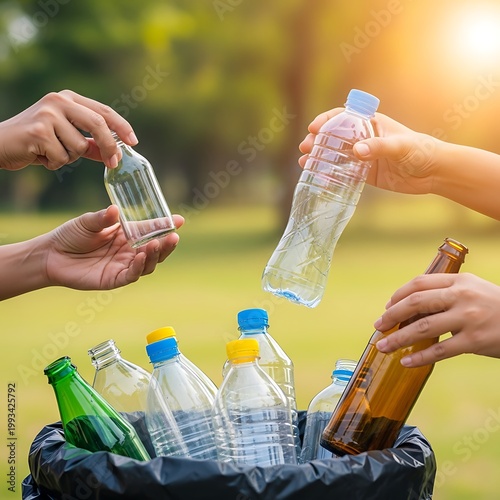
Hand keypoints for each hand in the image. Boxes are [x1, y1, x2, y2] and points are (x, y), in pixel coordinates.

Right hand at [0, 90, 136, 169]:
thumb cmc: (35, 142)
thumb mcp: (66, 139)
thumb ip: (90, 144)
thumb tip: (114, 155)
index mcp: (68, 99)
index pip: (103, 111)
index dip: (121, 126)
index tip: (134, 141)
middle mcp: (59, 101)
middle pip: (98, 125)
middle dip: (109, 147)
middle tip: (113, 163)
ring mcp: (48, 114)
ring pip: (80, 147)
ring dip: (69, 158)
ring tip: (50, 152)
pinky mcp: (39, 131)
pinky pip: (62, 157)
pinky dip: (54, 164)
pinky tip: (39, 156)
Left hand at [44, 205, 183, 289]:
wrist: (51, 254)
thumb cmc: (71, 235)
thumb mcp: (88, 222)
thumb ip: (103, 218)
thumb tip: (116, 210)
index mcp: (127, 234)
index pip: (151, 230)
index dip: (165, 226)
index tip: (179, 220)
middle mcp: (129, 251)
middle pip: (156, 250)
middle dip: (166, 244)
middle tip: (173, 236)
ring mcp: (123, 265)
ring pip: (148, 263)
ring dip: (156, 255)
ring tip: (157, 244)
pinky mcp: (114, 279)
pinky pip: (132, 275)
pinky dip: (140, 267)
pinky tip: (141, 257)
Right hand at [298, 109, 439, 194]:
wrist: (433, 173)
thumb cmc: (420, 151)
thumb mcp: (400, 146)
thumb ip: (379, 147)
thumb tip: (356, 151)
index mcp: (371, 124)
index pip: (343, 117)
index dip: (326, 120)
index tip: (314, 128)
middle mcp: (364, 138)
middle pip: (334, 136)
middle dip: (317, 141)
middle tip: (305, 148)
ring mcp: (363, 156)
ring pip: (335, 155)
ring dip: (319, 158)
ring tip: (305, 163)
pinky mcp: (365, 173)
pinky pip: (343, 173)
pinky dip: (329, 175)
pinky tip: (318, 178)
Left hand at [373, 273, 499, 365]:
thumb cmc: (496, 306)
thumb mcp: (473, 290)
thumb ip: (446, 294)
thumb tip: (411, 308)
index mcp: (459, 281)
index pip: (419, 283)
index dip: (398, 295)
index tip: (387, 307)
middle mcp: (462, 296)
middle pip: (416, 302)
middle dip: (392, 315)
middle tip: (379, 325)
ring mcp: (468, 318)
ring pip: (422, 328)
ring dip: (398, 338)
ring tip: (383, 346)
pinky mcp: (475, 341)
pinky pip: (439, 351)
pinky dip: (419, 357)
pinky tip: (406, 361)